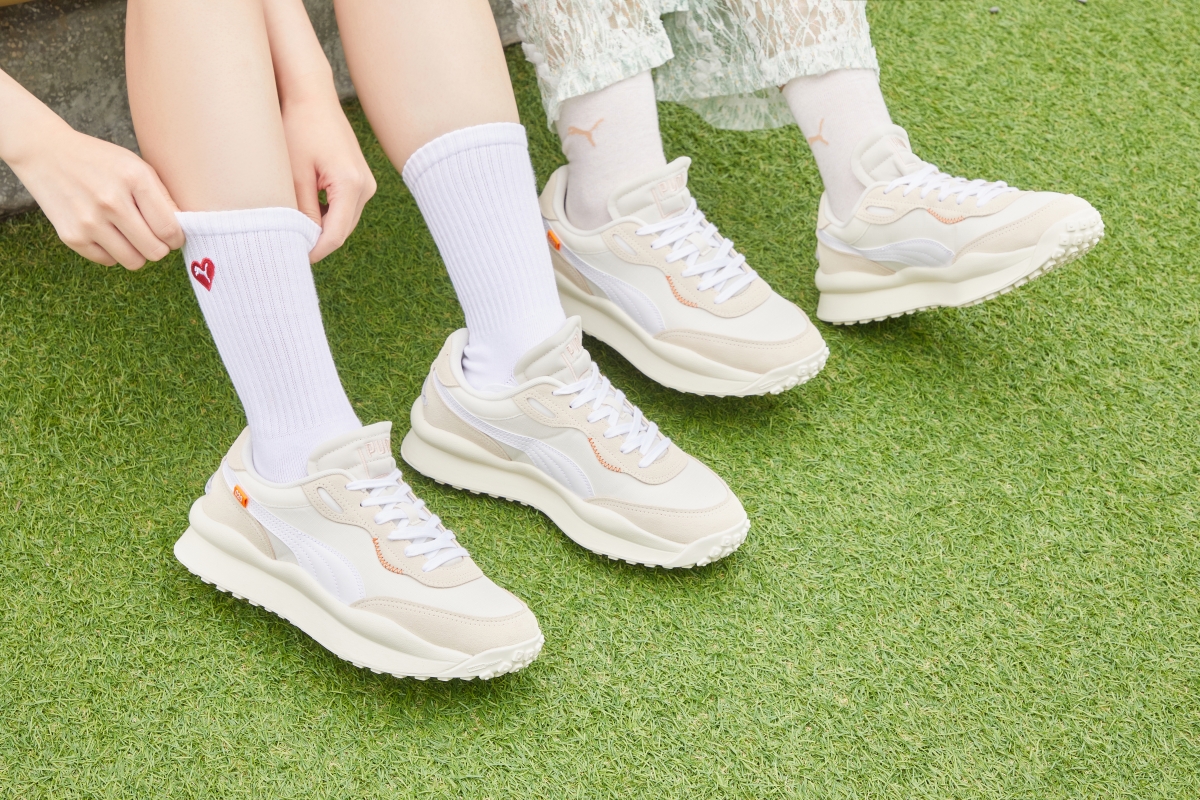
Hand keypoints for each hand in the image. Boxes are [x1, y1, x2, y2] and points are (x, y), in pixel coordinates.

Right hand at [7, 122, 182, 269]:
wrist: (45, 152)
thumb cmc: (100, 161)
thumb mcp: (136, 166)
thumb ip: (163, 198)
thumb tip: (184, 230)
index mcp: (134, 179)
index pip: (169, 229)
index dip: (177, 238)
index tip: (173, 236)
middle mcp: (111, 201)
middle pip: (155, 251)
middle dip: (159, 247)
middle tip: (152, 236)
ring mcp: (89, 221)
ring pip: (134, 262)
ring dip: (137, 253)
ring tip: (131, 235)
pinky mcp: (71, 235)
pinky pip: (108, 261)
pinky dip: (113, 252)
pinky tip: (107, 233)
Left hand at [280, 90, 375, 262]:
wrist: (313, 97)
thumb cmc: (298, 128)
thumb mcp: (293, 173)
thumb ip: (300, 210)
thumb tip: (302, 241)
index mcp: (350, 185)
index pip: (334, 235)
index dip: (313, 252)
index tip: (291, 258)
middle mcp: (365, 187)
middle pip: (341, 232)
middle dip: (317, 242)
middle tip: (287, 247)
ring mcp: (367, 184)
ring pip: (344, 222)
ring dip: (322, 229)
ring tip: (293, 229)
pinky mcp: (361, 180)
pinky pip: (345, 209)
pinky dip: (328, 215)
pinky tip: (306, 211)